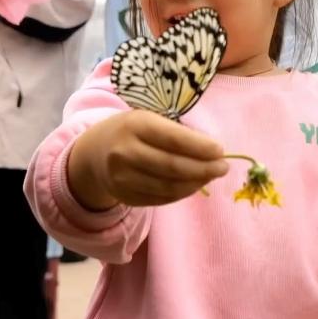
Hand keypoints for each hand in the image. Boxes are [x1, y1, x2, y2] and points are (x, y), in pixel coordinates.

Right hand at [68, 110, 228, 209]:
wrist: (94, 152)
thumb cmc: (132, 131)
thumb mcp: (148, 119)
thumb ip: (176, 133)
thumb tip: (213, 152)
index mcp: (134, 125)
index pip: (174, 139)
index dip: (200, 147)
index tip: (221, 151)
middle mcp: (125, 152)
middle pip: (173, 167)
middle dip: (204, 169)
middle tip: (223, 168)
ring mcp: (122, 178)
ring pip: (168, 187)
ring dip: (196, 183)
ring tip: (210, 176)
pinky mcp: (124, 196)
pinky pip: (160, 199)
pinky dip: (181, 193)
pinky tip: (193, 185)